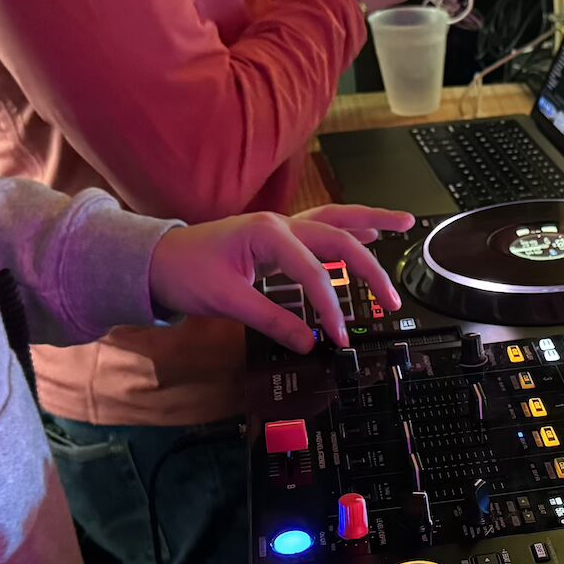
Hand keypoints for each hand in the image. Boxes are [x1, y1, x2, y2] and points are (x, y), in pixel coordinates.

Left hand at [148, 204, 414, 350]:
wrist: (157, 259)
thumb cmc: (185, 273)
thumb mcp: (226, 301)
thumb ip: (271, 320)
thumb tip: (309, 343)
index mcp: (267, 235)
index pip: (313, 272)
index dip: (330, 306)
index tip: (339, 336)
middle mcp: (281, 224)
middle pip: (338, 238)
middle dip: (369, 269)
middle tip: (391, 299)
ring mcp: (282, 227)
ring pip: (337, 219)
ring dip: (372, 221)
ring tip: (405, 223)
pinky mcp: (281, 238)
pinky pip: (324, 228)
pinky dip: (351, 228)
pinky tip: (371, 233)